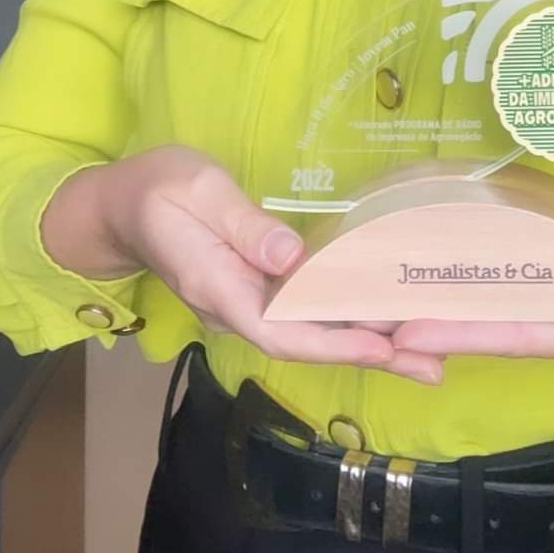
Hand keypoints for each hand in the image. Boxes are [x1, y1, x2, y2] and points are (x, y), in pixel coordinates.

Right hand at [45, 144, 443, 384]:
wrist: (121, 204)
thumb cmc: (159, 187)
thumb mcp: (198, 189)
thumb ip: (244, 224)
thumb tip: (292, 255)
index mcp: (218, 286)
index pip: (280, 331)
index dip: (334, 344)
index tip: (384, 347)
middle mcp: (234, 307)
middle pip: (305, 343)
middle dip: (368, 355)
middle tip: (432, 365)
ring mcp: (244, 302)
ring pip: (308, 332)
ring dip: (364, 341)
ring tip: (425, 351)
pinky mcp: (253, 289)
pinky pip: (304, 313)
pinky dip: (345, 318)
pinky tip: (382, 317)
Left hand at [389, 219, 553, 365]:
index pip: (523, 335)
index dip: (466, 332)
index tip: (407, 329)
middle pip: (499, 332)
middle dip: (436, 326)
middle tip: (366, 316)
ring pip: (503, 316)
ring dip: (448, 309)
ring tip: (385, 298)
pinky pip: (520, 296)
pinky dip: (478, 289)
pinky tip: (445, 274)